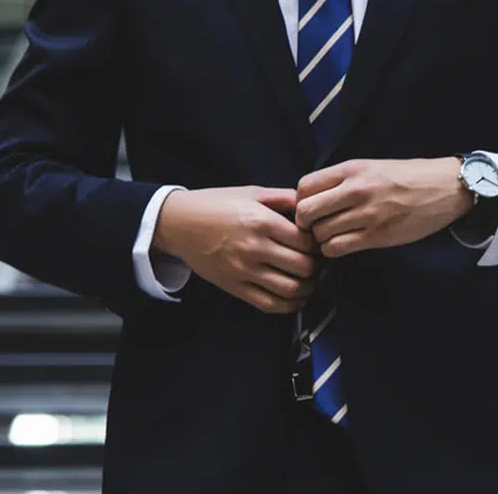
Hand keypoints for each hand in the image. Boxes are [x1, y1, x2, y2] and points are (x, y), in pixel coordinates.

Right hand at [152, 186, 316, 313]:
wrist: (179, 223)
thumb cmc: (217, 204)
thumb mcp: (252, 192)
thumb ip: (284, 198)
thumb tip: (311, 206)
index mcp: (262, 221)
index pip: (306, 241)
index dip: (318, 244)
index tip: (318, 244)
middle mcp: (254, 247)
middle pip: (303, 267)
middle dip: (317, 267)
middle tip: (318, 263)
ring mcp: (244, 270)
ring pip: (290, 289)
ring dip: (308, 288)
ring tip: (309, 280)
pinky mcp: (234, 287)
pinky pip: (269, 304)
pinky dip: (289, 305)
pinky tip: (295, 298)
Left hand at [295, 158, 473, 257]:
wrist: (444, 188)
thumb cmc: (406, 177)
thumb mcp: (371, 167)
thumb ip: (342, 180)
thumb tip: (311, 198)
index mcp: (351, 169)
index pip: (304, 186)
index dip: (300, 201)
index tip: (310, 208)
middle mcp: (355, 190)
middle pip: (305, 212)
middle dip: (305, 223)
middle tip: (315, 227)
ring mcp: (366, 214)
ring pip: (320, 233)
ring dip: (320, 239)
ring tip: (332, 236)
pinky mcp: (377, 236)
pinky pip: (337, 248)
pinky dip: (333, 250)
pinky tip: (343, 244)